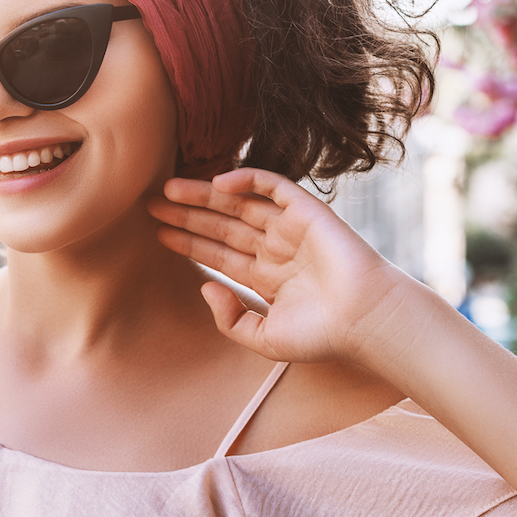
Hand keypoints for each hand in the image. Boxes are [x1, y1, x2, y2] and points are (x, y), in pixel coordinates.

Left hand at [147, 168, 412, 366]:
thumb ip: (230, 318)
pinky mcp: (307, 211)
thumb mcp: (264, 338)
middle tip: (151, 204)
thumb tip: (203, 285)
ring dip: (204, 195)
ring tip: (169, 189)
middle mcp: (275, 249)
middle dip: (187, 215)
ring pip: (239, 203)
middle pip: (221, 224)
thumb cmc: (322, 336)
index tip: (158, 233)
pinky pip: (273, 186)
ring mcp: (289, 228)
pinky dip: (246, 178)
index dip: (189, 242)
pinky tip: (216, 181)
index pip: (218, 253)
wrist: (365, 320)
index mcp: (266, 277)